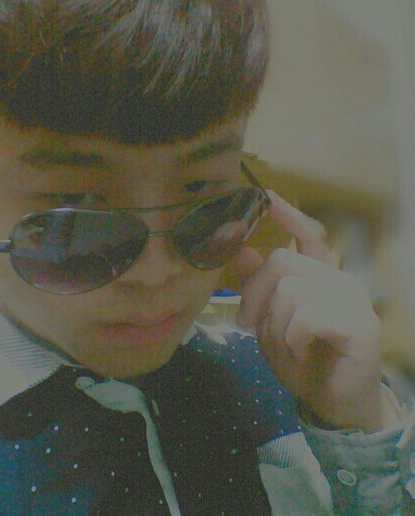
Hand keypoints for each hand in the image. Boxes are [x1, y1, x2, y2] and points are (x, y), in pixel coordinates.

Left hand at [230, 190, 388, 431]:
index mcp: (318, 277)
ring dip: (274, 324)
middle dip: (253, 295)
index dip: (288, 215)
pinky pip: (306, 316)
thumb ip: (258, 286)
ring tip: (284, 346)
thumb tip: (239, 251)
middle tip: (248, 323)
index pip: (308, 235)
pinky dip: (291, 338)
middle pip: (281, 263)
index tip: (267, 196)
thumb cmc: (301, 359)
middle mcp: (337, 280)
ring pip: (289, 291)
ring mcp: (351, 299)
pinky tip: (299, 351)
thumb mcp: (269, 320)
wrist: (332, 401)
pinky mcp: (358, 323)